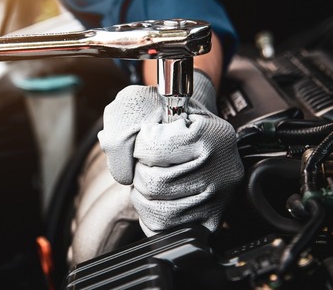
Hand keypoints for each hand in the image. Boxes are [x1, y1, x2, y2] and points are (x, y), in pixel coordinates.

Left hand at [98, 70, 242, 233]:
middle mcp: (220, 168)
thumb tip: (112, 148)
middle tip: (145, 166)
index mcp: (209, 134)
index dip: (139, 147)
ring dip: (142, 197)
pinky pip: (167, 228)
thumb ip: (133, 119)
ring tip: (149, 182)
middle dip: (139, 175)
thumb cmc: (180, 120)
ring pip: (159, 210)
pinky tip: (155, 200)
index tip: (146, 143)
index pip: (152, 147)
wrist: (210, 135)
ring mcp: (218, 197)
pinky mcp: (212, 219)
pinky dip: (151, 217)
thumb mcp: (162, 104)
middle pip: (154, 183)